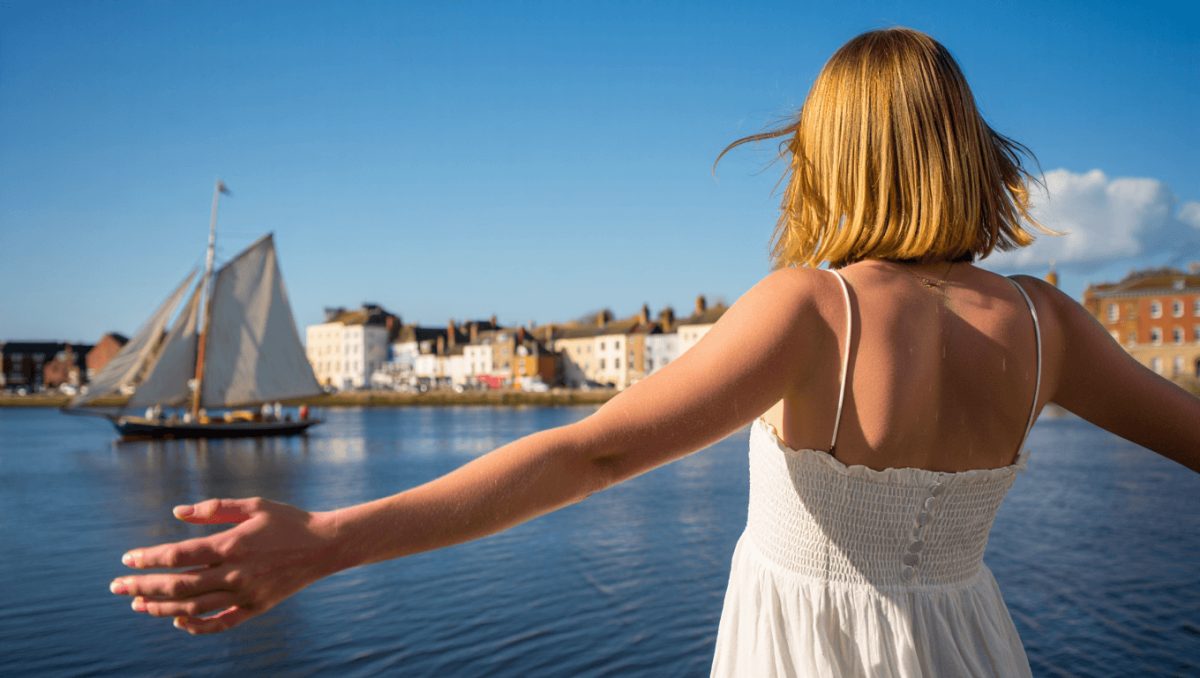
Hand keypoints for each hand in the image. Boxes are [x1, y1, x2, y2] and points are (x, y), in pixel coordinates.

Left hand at [110, 497, 342, 634]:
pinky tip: (177, 620)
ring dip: (161, 607)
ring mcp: (246, 594)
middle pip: (178, 585)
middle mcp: (235, 573)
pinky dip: (196, 626)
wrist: (326, 545)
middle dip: (142, 586)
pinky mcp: (257, 607)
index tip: (127, 558)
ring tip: (137, 604)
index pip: (178, 555)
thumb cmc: (288, 520)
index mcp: (231, 544)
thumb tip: (176, 513)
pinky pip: (221, 623)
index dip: (148, 558)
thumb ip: (214, 508)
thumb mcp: (253, 505)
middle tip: (117, 586)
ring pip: (193, 608)